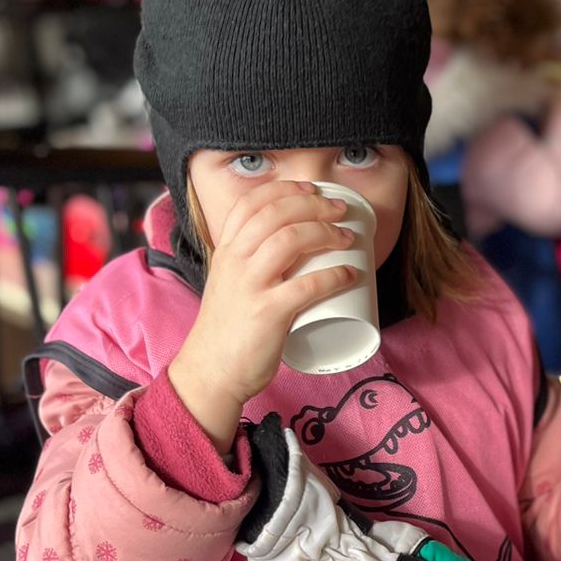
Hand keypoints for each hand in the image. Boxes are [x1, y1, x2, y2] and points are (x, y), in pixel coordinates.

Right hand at [169, 181, 356, 450]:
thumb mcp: (230, 283)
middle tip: (340, 210)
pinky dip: (333, 275)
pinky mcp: (268, 314)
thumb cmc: (227, 329)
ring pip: (290, 240)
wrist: (211, 372)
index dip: (285, 189)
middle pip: (277, 213)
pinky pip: (307, 286)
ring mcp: (250, 286)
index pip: (251, 203)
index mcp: (225, 251)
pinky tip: (350, 274)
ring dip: (326, 232)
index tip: (311, 190)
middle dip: (314, 204)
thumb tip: (293, 250)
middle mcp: (234, 261)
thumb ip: (250, 264)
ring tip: (348, 238)